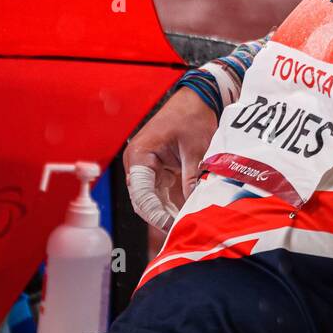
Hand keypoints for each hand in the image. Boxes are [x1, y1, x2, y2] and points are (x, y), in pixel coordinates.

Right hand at [123, 86, 218, 230]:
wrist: (195, 101)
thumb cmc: (191, 117)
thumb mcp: (195, 148)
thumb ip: (192, 176)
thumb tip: (193, 204)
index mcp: (140, 155)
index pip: (141, 192)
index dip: (154, 212)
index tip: (170, 225)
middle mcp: (137, 164)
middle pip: (144, 200)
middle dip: (161, 217)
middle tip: (180, 231)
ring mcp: (146, 169)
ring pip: (152, 200)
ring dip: (167, 213)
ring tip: (185, 227)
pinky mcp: (157, 172)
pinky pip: (161, 194)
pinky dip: (172, 205)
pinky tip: (185, 216)